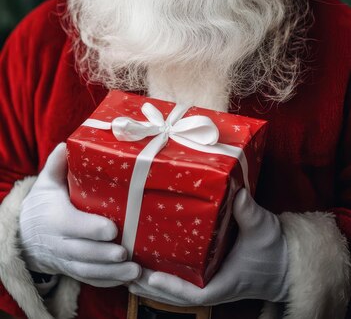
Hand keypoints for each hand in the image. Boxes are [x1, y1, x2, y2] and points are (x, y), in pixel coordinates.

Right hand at [19, 143, 140, 286]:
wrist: (27, 236)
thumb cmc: (44, 205)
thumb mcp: (46, 183)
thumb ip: (57, 165)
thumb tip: (66, 143)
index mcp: (56, 219)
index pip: (73, 226)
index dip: (91, 229)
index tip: (112, 228)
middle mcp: (61, 243)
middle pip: (83, 252)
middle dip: (105, 255)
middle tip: (127, 252)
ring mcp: (68, 260)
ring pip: (89, 271)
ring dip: (112, 272)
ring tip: (135, 270)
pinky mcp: (75, 270)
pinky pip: (91, 281)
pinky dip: (109, 282)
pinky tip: (128, 279)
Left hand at [129, 188, 288, 304]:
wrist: (285, 261)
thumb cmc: (274, 247)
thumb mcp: (263, 228)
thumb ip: (249, 213)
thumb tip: (238, 194)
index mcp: (224, 282)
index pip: (193, 294)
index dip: (171, 288)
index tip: (151, 277)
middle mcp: (212, 286)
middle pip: (174, 295)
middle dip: (149, 285)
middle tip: (124, 269)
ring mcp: (208, 281)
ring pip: (174, 289)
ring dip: (150, 281)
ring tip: (125, 266)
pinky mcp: (207, 274)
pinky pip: (181, 279)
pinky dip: (162, 274)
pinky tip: (146, 260)